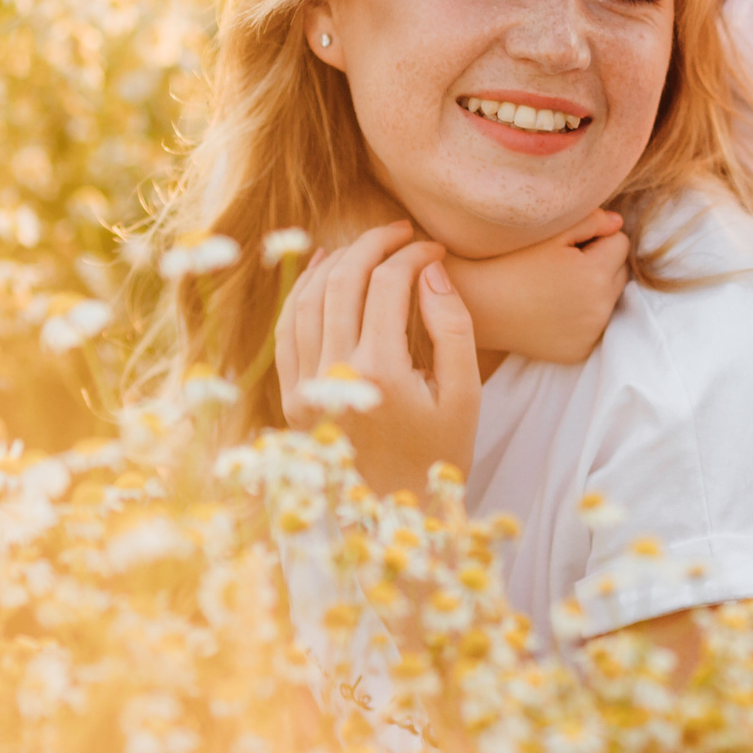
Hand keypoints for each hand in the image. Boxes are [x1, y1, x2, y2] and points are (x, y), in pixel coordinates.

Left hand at [273, 222, 481, 498]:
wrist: (394, 520)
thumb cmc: (440, 457)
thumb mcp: (464, 395)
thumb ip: (452, 328)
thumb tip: (430, 272)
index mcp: (380, 371)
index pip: (389, 284)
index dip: (414, 254)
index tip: (436, 248)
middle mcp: (333, 374)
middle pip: (344, 280)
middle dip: (374, 245)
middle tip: (402, 232)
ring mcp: (304, 386)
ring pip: (309, 298)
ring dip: (337, 263)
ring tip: (367, 247)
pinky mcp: (291, 398)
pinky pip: (287, 330)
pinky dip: (302, 294)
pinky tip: (322, 272)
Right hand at [444, 209, 629, 364]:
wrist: (474, 304)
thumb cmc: (507, 260)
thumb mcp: (549, 233)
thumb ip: (590, 221)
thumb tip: (618, 223)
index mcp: (595, 274)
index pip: (621, 243)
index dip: (595, 238)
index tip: (566, 244)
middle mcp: (599, 309)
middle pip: (620, 272)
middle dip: (600, 263)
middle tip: (561, 264)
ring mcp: (590, 334)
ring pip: (610, 299)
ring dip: (595, 289)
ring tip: (556, 286)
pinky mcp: (578, 351)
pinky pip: (595, 324)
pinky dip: (582, 316)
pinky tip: (553, 309)